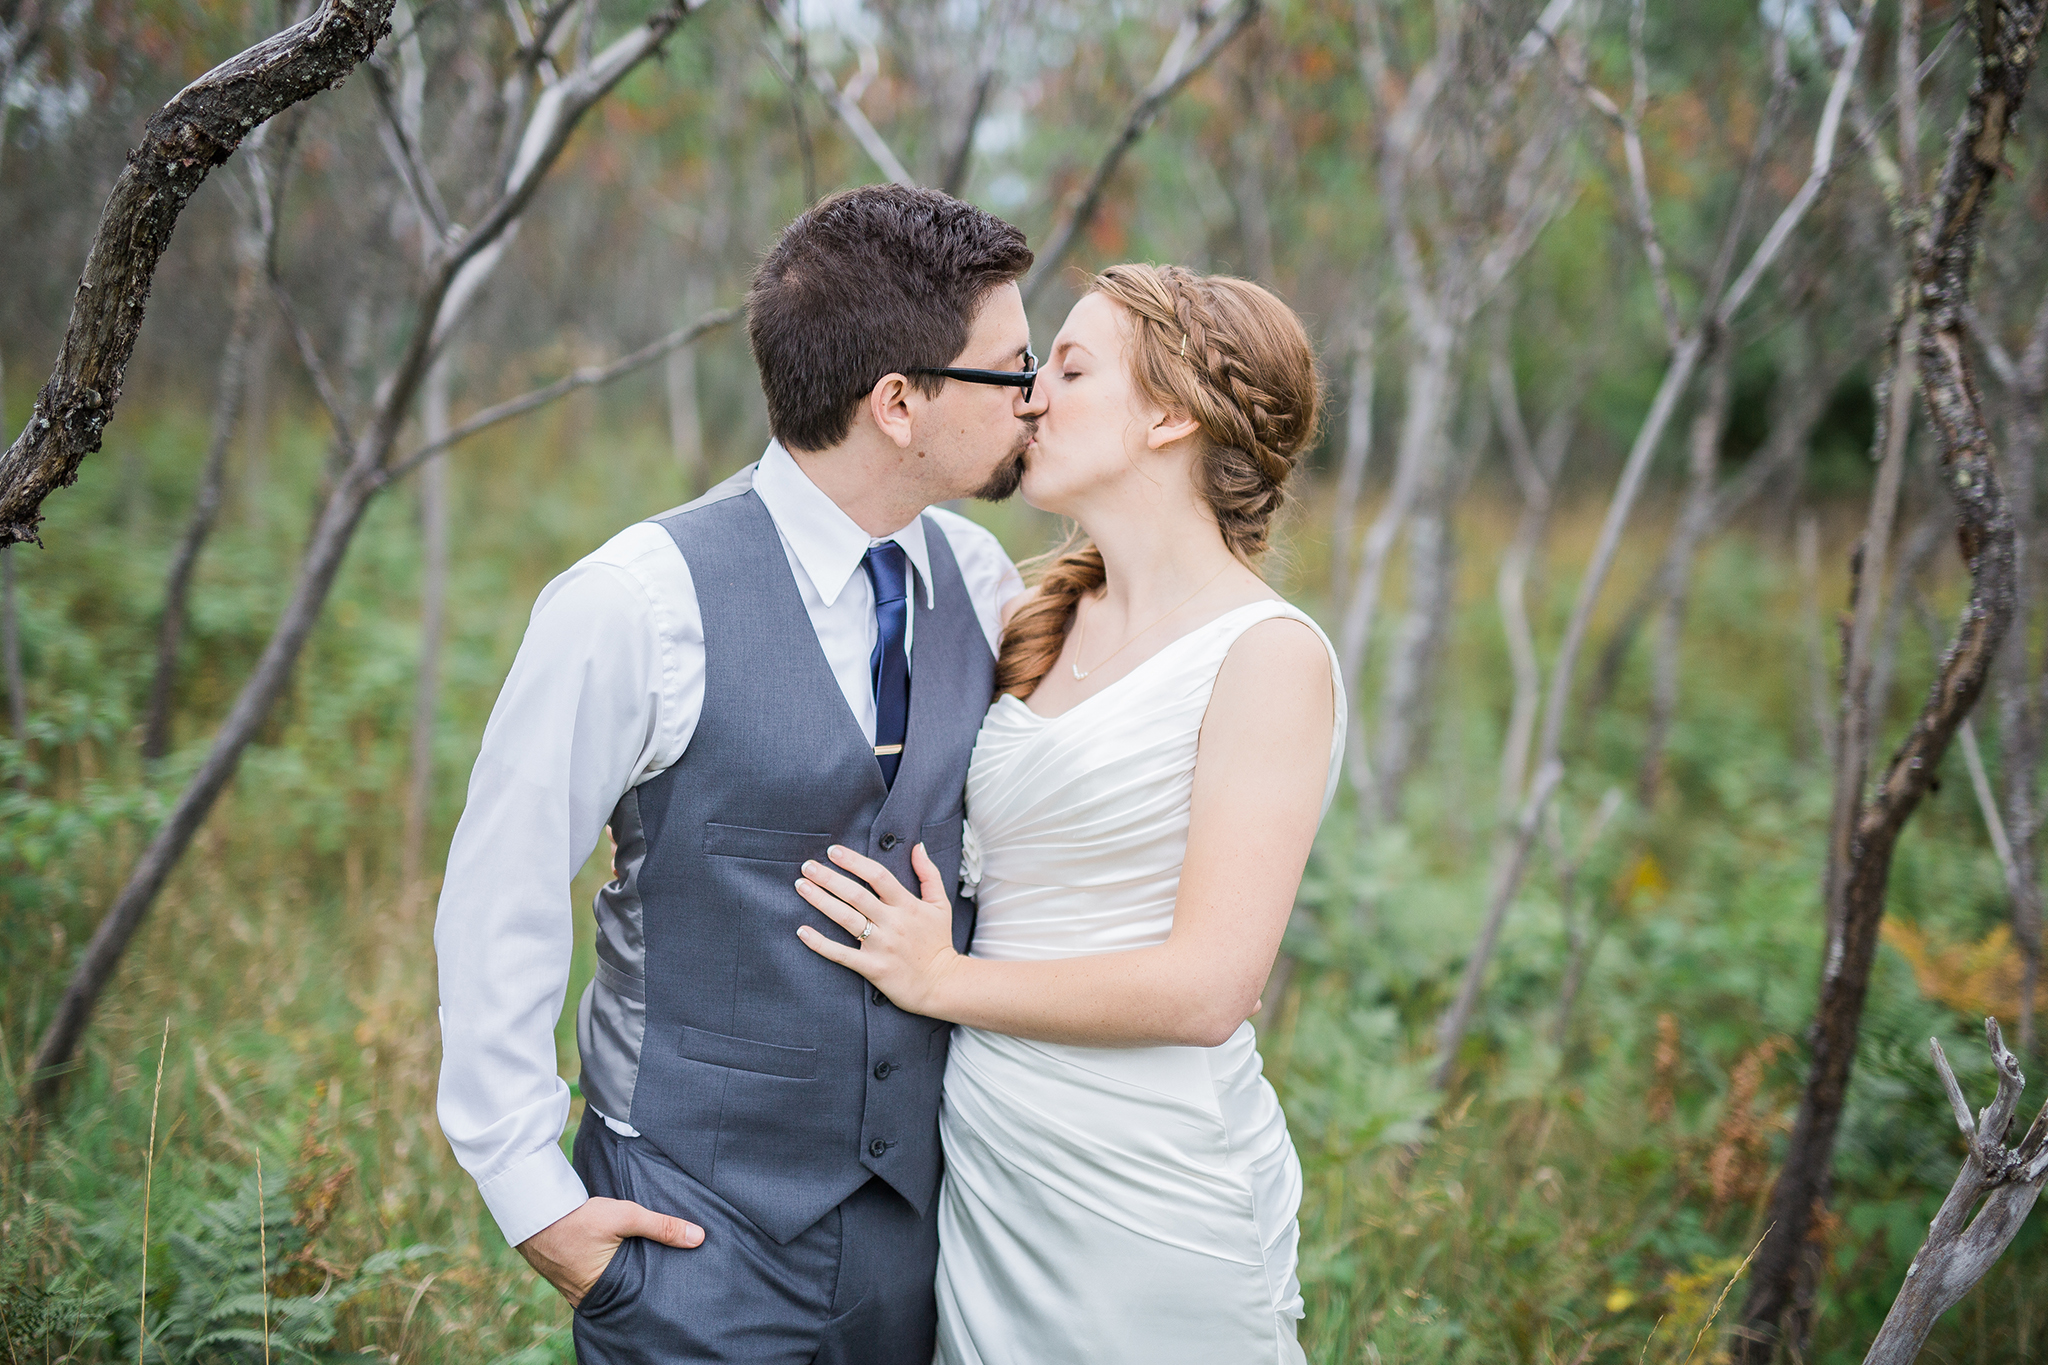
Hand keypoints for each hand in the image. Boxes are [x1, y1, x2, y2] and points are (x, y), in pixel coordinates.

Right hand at [517, 1196, 703, 1306]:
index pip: (640, 1300)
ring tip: (650, 1270)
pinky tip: (621, 1263)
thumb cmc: (578, 1218)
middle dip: (644, 1287)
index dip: (657, 1294)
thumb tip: (699, 1238)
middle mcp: (587, 1298)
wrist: (534, 1211)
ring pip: (611, 1288)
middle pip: (626, 1296)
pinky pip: (596, 1281)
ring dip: (626, 1278)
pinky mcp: (568, 1278)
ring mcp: (575, 1291)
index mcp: (604, 1291)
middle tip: (670, 1279)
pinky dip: (610, 1273)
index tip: (679, 1288)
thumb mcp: (625, 1216)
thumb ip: (661, 1227)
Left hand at [795, 842, 963, 1016]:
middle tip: (807, 866)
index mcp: (908, 905)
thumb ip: (929, 873)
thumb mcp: (941, 904)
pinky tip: (802, 931)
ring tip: (801, 886)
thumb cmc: (938, 942)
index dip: (854, 861)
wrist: (943, 984)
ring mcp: (882, 946)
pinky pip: (841, 954)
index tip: (833, 851)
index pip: (878, 876)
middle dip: (828, 877)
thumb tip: (918, 846)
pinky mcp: (873, 968)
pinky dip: (820, 943)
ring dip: (820, 901)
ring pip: (846, 919)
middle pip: (856, 894)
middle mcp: (893, 923)